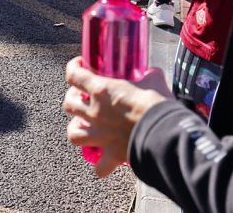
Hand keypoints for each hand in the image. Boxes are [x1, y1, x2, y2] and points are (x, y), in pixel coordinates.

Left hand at [63, 56, 170, 176]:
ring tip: (84, 126)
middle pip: (69, 104)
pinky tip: (104, 160)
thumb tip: (152, 73)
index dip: (73, 68)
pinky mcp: (112, 154)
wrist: (163, 133)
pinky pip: (100, 166)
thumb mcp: (153, 81)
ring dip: (76, 129)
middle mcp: (95, 112)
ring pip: (74, 134)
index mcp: (102, 90)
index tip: (80, 66)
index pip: (74, 75)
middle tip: (83, 96)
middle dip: (73, 98)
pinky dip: (101, 165)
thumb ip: (149, 75)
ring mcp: (100, 135)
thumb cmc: (157, 104)